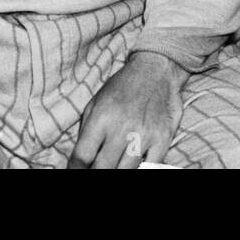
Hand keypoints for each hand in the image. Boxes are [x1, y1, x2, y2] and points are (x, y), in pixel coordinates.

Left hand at [69, 51, 185, 169]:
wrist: (157, 67)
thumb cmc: (122, 86)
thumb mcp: (96, 102)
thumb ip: (85, 131)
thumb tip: (80, 160)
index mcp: (102, 118)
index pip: (81, 157)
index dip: (75, 169)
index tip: (77, 170)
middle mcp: (123, 128)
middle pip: (102, 168)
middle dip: (95, 172)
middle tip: (96, 167)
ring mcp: (145, 134)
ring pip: (126, 171)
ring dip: (117, 171)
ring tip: (114, 164)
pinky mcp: (163, 137)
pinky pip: (151, 166)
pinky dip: (141, 169)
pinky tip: (133, 164)